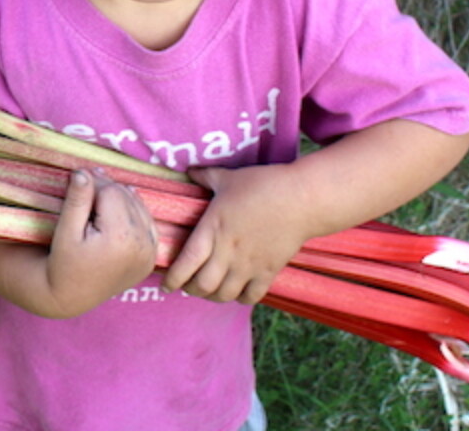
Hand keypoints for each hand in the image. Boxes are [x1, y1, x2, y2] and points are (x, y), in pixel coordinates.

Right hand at [43, 169, 158, 316]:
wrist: (71, 295)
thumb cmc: (63, 263)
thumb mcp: (65, 231)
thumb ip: (77, 200)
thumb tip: (83, 172)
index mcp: (120, 238)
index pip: (111, 192)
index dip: (92, 183)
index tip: (76, 179)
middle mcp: (141, 245)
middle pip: (126, 197)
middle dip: (106, 190)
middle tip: (85, 185)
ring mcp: (150, 253)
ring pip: (138, 205)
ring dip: (119, 199)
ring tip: (97, 201)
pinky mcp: (151, 258)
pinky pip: (146, 222)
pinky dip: (132, 213)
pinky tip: (115, 214)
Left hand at [160, 164, 308, 304]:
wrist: (303, 198)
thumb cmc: (263, 184)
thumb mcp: (229, 178)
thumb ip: (205, 177)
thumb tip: (189, 170)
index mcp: (213, 229)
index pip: (186, 263)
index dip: (172, 278)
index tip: (165, 283)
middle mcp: (228, 252)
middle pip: (202, 286)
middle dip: (190, 289)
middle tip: (186, 285)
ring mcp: (249, 265)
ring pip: (224, 295)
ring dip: (212, 297)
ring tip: (209, 290)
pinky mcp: (269, 271)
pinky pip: (251, 297)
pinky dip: (240, 298)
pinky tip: (235, 290)